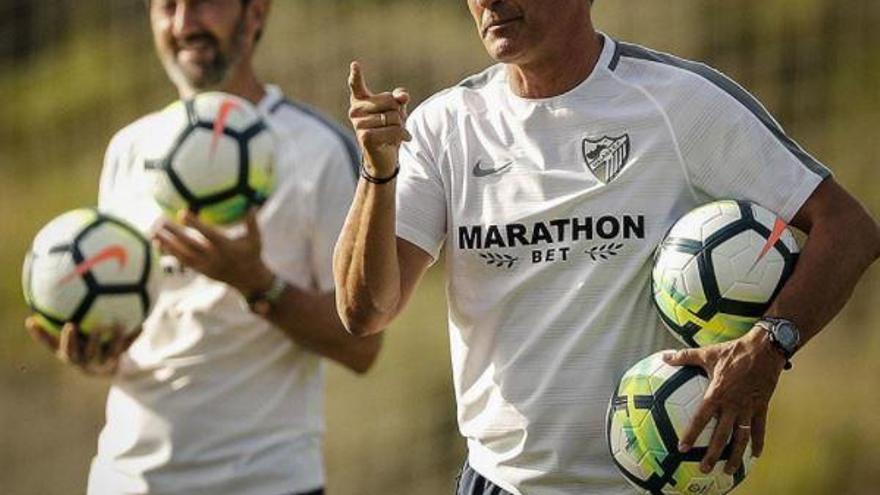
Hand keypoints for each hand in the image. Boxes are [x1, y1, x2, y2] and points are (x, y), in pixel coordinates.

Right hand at [26, 317, 136, 375]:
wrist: (103, 370)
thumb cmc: (77, 351)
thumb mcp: (59, 346)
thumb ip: (44, 336)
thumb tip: (28, 320)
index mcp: (73, 358)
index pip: (68, 352)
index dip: (68, 340)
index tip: (70, 325)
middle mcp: (89, 362)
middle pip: (93, 354)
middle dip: (94, 341)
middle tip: (100, 325)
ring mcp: (105, 363)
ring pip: (112, 353)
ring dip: (117, 339)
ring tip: (120, 322)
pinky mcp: (122, 360)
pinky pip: (128, 348)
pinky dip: (134, 337)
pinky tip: (142, 324)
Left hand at [153, 208, 273, 296]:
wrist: (249, 280)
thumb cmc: (252, 254)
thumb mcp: (256, 239)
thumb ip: (252, 222)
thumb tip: (252, 204)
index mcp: (225, 247)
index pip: (207, 234)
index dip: (195, 224)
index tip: (182, 213)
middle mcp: (213, 257)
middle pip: (190, 244)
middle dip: (174, 233)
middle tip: (160, 220)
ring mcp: (205, 265)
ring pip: (182, 254)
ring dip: (167, 243)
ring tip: (152, 231)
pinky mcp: (201, 270)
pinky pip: (182, 261)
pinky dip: (170, 253)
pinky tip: (158, 243)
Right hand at [348, 61, 410, 177]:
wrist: (384, 156)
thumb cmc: (389, 128)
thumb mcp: (396, 110)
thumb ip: (399, 98)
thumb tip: (402, 96)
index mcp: (360, 100)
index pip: (356, 85)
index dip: (356, 75)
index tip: (355, 65)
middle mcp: (355, 111)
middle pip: (389, 101)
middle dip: (399, 112)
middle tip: (395, 123)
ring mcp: (358, 124)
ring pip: (393, 117)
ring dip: (401, 126)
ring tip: (394, 133)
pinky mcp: (365, 137)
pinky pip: (393, 130)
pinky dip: (402, 135)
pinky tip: (404, 139)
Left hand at [663, 327, 786, 474]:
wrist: (765, 349)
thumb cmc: (734, 351)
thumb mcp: (707, 353)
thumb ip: (684, 357)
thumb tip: (665, 356)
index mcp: (717, 393)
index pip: (701, 418)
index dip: (691, 434)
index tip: (682, 448)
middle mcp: (733, 405)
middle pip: (722, 436)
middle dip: (712, 455)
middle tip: (704, 470)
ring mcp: (748, 407)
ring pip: (741, 438)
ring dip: (735, 456)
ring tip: (729, 471)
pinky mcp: (762, 407)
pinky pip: (760, 429)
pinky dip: (758, 443)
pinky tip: (755, 456)